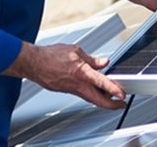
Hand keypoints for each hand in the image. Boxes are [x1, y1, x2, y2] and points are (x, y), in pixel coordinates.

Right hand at [2, 42, 126, 108]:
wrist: (33, 63)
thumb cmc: (51, 56)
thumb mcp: (76, 51)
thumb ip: (92, 59)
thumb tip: (104, 62)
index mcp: (82, 73)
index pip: (102, 83)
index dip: (115, 90)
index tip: (123, 94)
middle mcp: (77, 84)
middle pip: (98, 100)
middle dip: (111, 105)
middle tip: (121, 104)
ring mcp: (71, 89)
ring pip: (90, 98)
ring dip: (102, 100)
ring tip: (112, 98)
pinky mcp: (66, 90)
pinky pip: (82, 94)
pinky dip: (91, 95)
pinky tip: (95, 90)